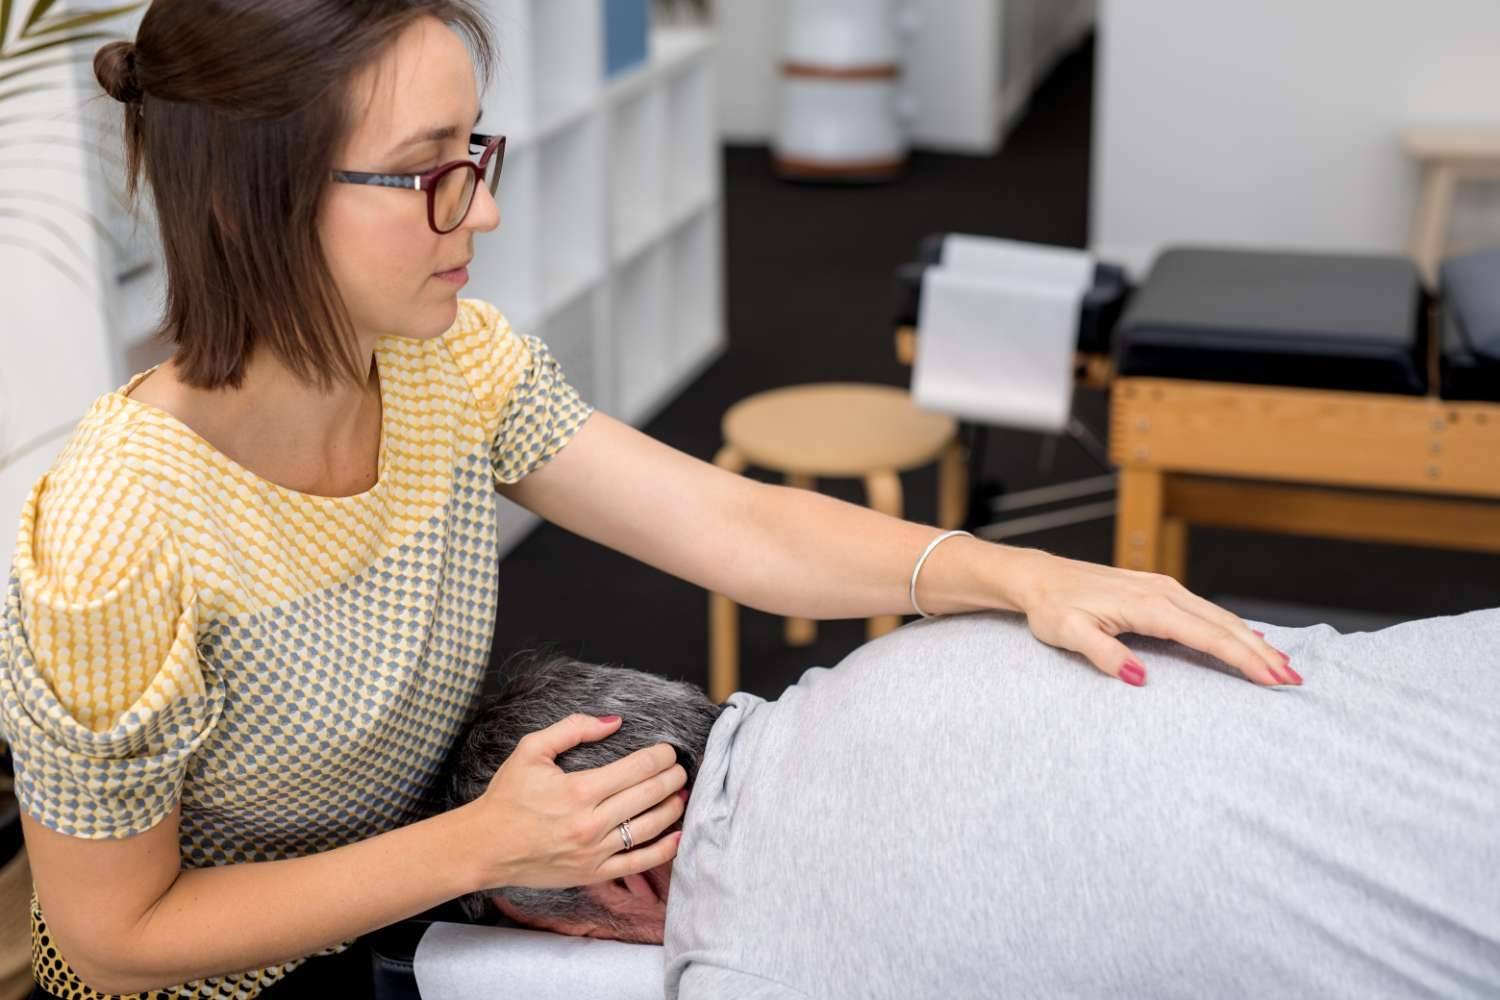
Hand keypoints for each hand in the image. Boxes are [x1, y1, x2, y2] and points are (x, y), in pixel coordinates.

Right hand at [464, 714, 686, 891]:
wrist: (484, 846)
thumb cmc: (506, 797)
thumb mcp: (532, 750)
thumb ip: (573, 728)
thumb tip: (614, 721)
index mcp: (579, 790)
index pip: (637, 768)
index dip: (660, 756)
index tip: (668, 750)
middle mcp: (591, 823)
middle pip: (649, 795)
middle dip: (672, 778)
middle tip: (681, 768)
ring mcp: (594, 852)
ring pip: (650, 827)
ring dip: (673, 808)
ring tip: (682, 795)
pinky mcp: (592, 873)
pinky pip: (638, 864)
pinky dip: (663, 850)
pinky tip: (677, 836)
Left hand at [1010, 550, 1299, 687]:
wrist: (1038, 577)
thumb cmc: (1051, 607)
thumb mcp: (1068, 634)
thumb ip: (1104, 654)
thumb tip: (1139, 678)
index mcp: (1148, 605)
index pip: (1207, 636)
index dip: (1242, 659)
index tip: (1272, 680)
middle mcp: (1163, 592)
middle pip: (1223, 625)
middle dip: (1260, 653)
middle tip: (1293, 680)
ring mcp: (1162, 588)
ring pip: (1217, 616)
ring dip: (1250, 641)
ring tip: (1280, 665)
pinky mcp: (1157, 590)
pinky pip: (1204, 611)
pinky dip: (1230, 628)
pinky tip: (1244, 639)